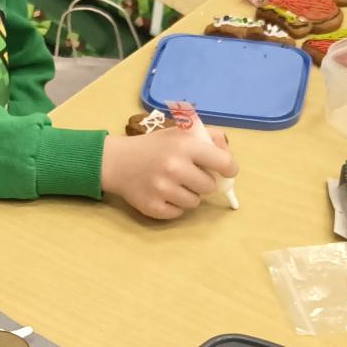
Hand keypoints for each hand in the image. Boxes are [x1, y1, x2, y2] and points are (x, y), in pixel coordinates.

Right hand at [100, 125, 236, 220]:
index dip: (229, 169)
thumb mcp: (180, 132)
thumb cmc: (154, 146)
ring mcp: (162, 189)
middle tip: (190, 176)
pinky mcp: (152, 207)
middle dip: (203, 182)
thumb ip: (209, 138)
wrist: (117, 161)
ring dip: (189, 195)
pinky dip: (174, 206)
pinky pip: (178, 213)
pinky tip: (164, 194)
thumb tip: (229, 159)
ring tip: (175, 185)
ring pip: (194, 203)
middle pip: (209, 187)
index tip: (226, 172)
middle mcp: (174, 167)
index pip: (223, 162)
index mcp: (185, 145)